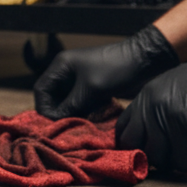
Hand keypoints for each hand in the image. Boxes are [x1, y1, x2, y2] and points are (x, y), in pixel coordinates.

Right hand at [34, 25, 178, 118]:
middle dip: (56, 111)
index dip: (44, 107)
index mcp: (61, 65)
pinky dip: (81, 110)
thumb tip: (56, 120)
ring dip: (70, 112)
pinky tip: (88, 118)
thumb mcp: (90, 89)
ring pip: (65, 100)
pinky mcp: (92, 85)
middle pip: (52, 95)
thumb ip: (71, 105)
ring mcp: (79, 78)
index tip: (52, 123)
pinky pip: (79, 100)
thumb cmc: (116, 70)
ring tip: (77, 124)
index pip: (41, 89)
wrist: (145, 60)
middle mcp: (66, 71)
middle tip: (64, 126)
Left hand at [116, 57, 186, 171]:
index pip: (122, 128)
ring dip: (167, 161)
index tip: (139, 148)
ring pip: (156, 157)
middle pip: (133, 145)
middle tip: (160, 156)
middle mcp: (150, 110)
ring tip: (177, 155)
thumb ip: (152, 107)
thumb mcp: (167, 88)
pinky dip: (185, 163)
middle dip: (145, 154)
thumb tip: (144, 132)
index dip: (129, 143)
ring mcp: (168, 122)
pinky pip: (179, 162)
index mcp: (144, 98)